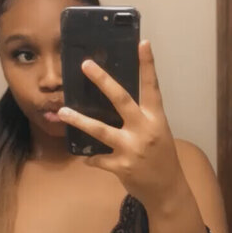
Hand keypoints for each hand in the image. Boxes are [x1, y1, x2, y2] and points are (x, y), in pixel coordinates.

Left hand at [58, 41, 186, 209]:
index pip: (152, 87)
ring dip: (80, 121)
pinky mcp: (121, 166)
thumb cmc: (161, 157)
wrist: (167, 189)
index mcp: (156, 118)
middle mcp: (144, 130)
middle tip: (86, 65)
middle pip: (121, 100)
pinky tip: (86, 156)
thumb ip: (141, 117)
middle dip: (103, 81)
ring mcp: (132, 148)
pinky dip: (91, 157)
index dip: (148, 65)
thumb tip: (115, 102)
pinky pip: (98, 158)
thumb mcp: (158, 132)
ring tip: (64, 111)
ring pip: (101, 130)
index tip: (143, 43)